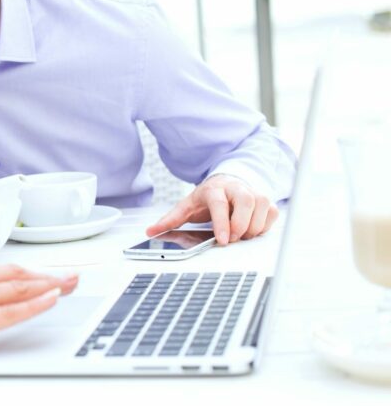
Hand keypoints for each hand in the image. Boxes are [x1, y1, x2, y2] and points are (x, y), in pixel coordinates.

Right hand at [0, 265, 78, 374]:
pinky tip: (51, 298)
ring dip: (48, 284)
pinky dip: (34, 304)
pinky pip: (9, 311)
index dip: (29, 272)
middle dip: (46, 274)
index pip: (0, 270)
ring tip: (70, 283)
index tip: (47, 274)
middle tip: (71, 275)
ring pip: (17, 288)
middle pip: (14, 274)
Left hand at [146, 174, 278, 244]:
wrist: (225, 183)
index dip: (222, 222)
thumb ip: (170, 220)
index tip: (223, 239)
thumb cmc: (206, 198)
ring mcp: (252, 192)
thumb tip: (150, 231)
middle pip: (246, 201)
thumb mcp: (186, 207)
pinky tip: (252, 230)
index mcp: (214, 189)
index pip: (219, 203)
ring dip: (254, 226)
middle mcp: (235, 188)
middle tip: (233, 239)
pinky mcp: (266, 200)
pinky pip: (272, 212)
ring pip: (262, 205)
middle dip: (241, 223)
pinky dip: (265, 225)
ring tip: (241, 236)